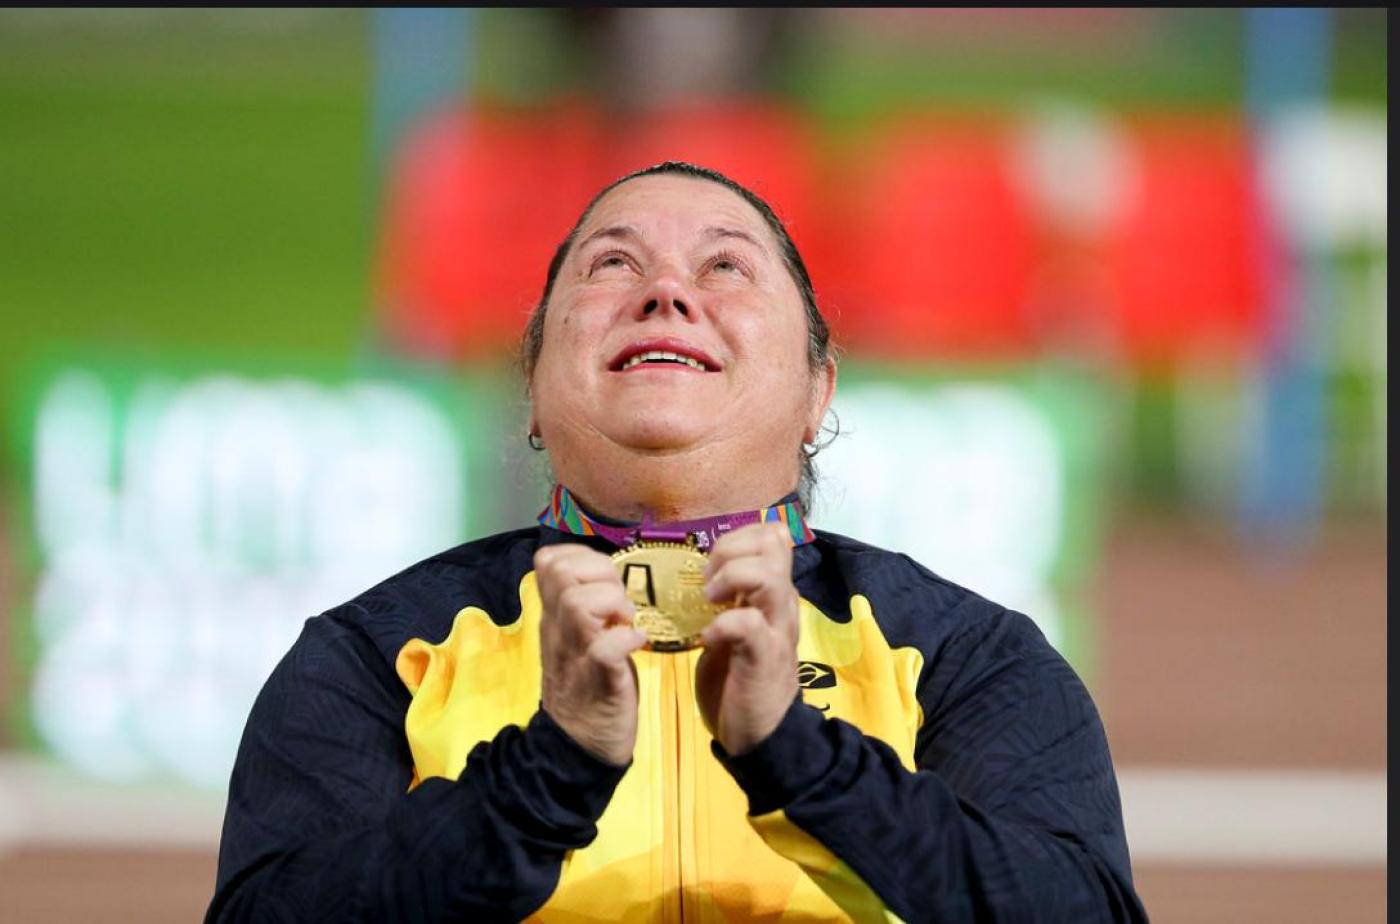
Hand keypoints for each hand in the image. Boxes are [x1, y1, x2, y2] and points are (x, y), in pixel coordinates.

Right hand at [534, 543, 647, 766]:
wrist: (576, 749)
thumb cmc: (588, 687)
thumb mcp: (578, 638)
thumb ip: (584, 607)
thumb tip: (606, 578)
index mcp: (555, 617)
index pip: (550, 560)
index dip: (583, 556)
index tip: (606, 579)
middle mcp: (558, 630)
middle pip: (562, 572)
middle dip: (601, 573)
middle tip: (620, 602)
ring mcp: (575, 654)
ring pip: (577, 601)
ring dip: (613, 603)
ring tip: (626, 623)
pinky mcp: (598, 680)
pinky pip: (605, 647)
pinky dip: (627, 639)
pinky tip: (638, 646)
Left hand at [695, 523, 800, 755]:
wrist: (760, 735)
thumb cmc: (741, 679)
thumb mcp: (735, 627)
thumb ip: (731, 598)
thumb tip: (705, 569)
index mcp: (773, 593)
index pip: (771, 534)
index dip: (737, 538)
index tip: (711, 567)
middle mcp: (781, 603)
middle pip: (773, 543)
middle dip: (730, 550)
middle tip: (708, 583)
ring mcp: (776, 629)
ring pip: (767, 576)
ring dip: (731, 580)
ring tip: (710, 604)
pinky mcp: (764, 658)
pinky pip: (749, 623)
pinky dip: (722, 624)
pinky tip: (707, 639)